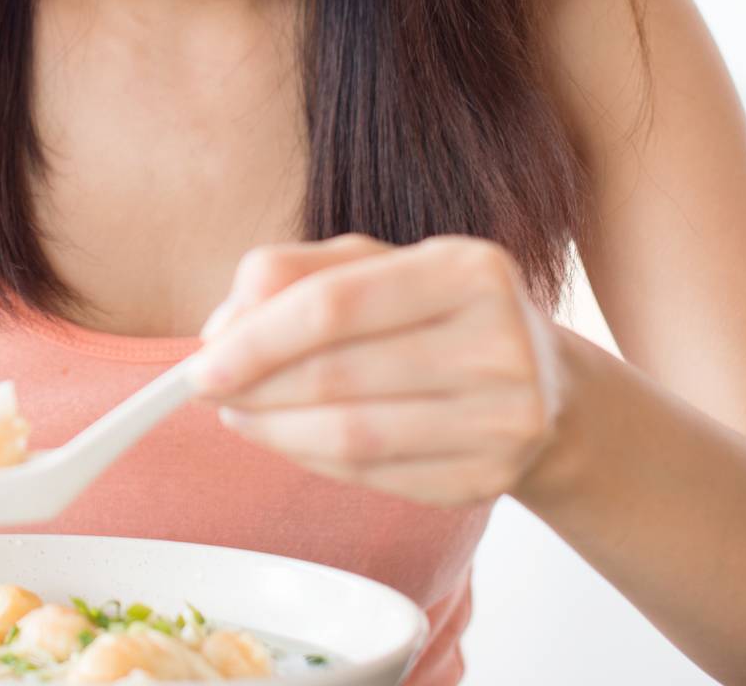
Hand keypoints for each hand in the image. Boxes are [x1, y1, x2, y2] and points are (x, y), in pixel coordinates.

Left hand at [188, 232, 568, 505]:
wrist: (544, 383)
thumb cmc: (438, 311)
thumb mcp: (379, 265)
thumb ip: (296, 272)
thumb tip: (222, 324)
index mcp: (470, 268)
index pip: (337, 305)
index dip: (258, 337)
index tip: (201, 362)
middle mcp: (499, 343)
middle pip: (340, 375)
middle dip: (256, 386)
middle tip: (205, 389)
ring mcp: (504, 420)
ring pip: (354, 437)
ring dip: (276, 432)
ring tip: (238, 415)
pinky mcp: (489, 480)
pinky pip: (375, 477)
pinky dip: (316, 461)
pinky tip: (290, 440)